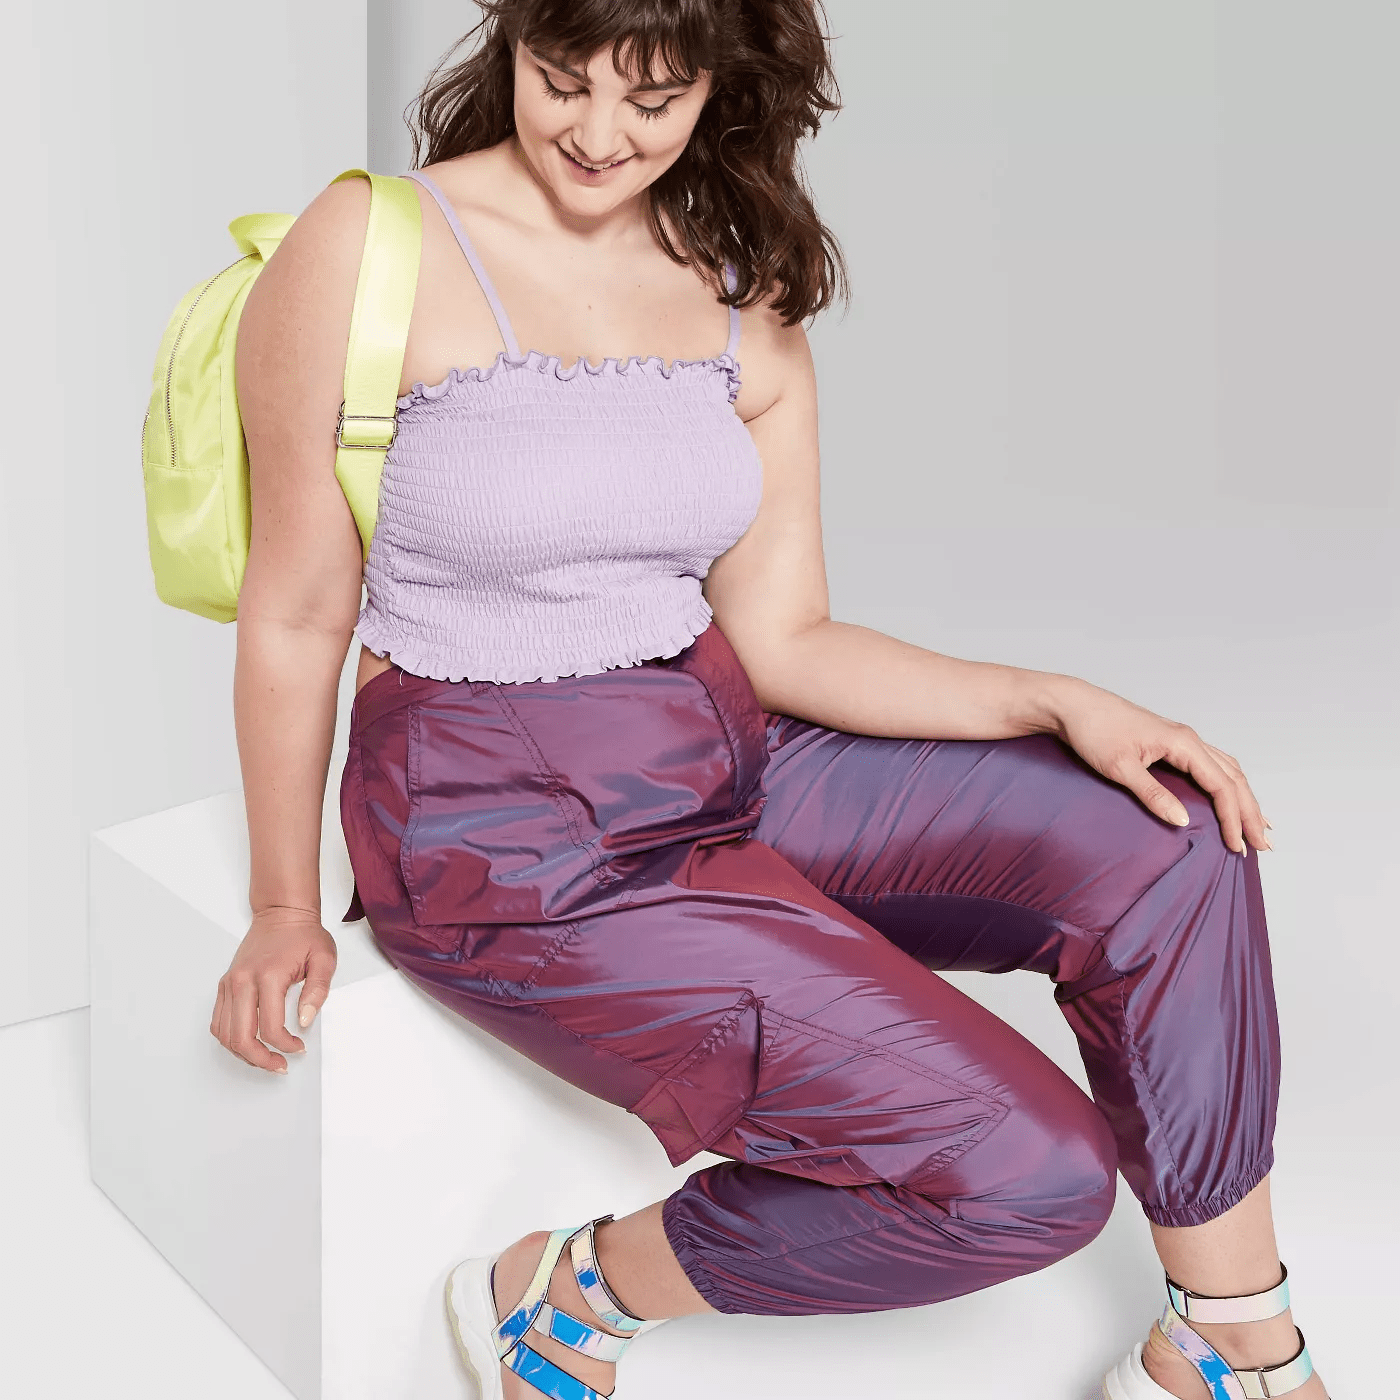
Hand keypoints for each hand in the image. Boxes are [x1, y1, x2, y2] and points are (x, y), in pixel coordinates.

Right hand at [211, 906, 337, 1073]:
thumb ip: (317, 991)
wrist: (281, 914)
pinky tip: (250, 1043)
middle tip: (280, 1065)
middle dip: (261, 1059)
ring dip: (243, 1053)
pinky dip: (230, 1039)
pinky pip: (218, 1022)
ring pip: (225, 1034)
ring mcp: (230, 983)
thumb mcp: (324, 959)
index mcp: (269, 975)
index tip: (299, 1048)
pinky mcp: (224, 985)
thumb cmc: (303, 935)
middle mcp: (243, 980)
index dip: (285, 1046)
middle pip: (241, 1037)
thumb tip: (304, 1021)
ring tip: (266, 1058)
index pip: (270, 1027)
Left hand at [1053, 682, 1270, 854]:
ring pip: (1226, 770)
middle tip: (1263, 844)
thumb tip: (1183, 822)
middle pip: (1233, 778)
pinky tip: (1229, 797)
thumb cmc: (1093, 731)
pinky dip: (1227, 784)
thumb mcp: (1120, 768)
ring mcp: (1181, 739)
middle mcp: (1189, 739)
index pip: (1221, 786)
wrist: (1073, 705)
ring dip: (1243, 798)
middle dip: (1250, 812)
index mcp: (1182, 743)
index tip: (1238, 846)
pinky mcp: (1170, 742)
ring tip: (1257, 825)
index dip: (1233, 818)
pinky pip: (1211, 764)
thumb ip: (1152, 795)